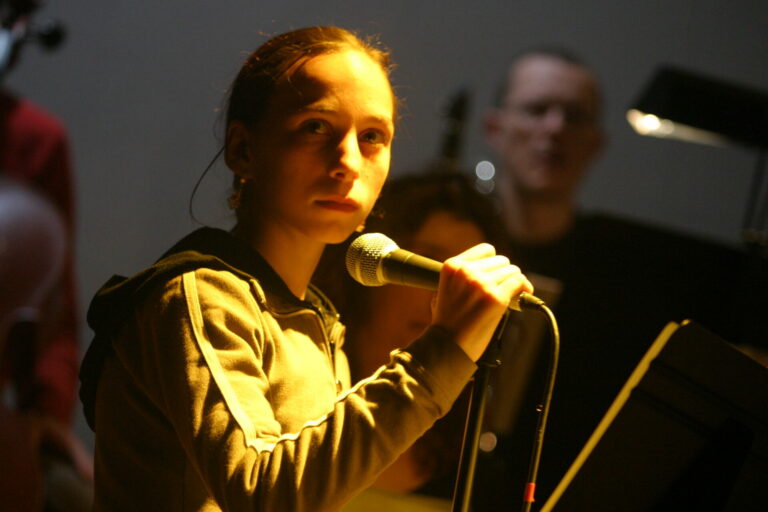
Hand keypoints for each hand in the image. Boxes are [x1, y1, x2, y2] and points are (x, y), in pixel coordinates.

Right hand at [431, 243, 532, 361]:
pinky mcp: (496, 298)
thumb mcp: (444, 290)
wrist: (446, 347)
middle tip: (502, 290)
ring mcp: (482, 284)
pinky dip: (525, 288)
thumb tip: (487, 271)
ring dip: (514, 282)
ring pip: (513, 270)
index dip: (493, 262)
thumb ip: (462, 276)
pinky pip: (519, 282)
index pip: (486, 250)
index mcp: (452, 266)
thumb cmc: (447, 324)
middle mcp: (466, 271)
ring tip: (511, 295)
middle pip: (501, 260)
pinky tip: (523, 295)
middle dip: (504, 275)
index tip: (495, 274)